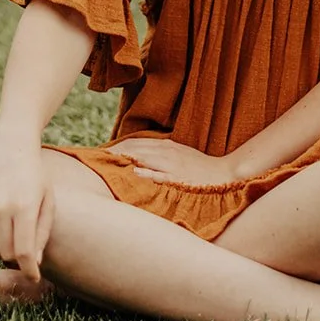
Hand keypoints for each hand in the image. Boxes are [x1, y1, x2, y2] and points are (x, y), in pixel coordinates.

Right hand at [0, 135, 53, 281]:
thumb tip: (33, 265)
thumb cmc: (35, 175)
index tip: (34, 276)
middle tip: (24, 250)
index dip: (30, 270)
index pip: (24, 252)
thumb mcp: (47, 200)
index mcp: (24, 206)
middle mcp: (1, 208)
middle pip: (7, 254)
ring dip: (2, 252)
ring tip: (12, 239)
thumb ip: (42, 232)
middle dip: (17, 258)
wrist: (11, 147)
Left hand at [112, 137, 241, 185]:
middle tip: (96, 159)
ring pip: (143, 157)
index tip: (100, 153)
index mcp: (166, 146)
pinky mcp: (178, 178)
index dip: (117, 146)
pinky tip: (134, 172)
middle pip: (134, 147)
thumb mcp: (179, 154)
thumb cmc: (199, 168)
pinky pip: (159, 174)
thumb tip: (137, 158)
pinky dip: (146, 172)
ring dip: (124, 159)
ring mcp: (171, 165)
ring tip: (105, 163)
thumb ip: (160, 153)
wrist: (223, 175)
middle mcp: (166, 152)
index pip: (135, 142)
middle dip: (114, 152)